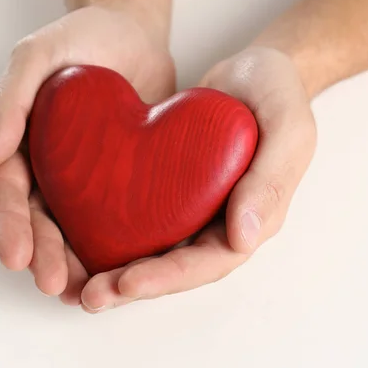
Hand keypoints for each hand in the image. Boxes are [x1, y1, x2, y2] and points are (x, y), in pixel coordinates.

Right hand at [0, 6, 174, 304]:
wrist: (135, 36)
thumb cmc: (82, 39)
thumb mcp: (39, 55)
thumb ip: (10, 100)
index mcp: (24, 145)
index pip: (9, 192)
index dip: (9, 227)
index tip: (17, 258)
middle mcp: (52, 169)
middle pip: (42, 221)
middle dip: (45, 255)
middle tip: (57, 285)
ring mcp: (89, 179)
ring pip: (78, 229)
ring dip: (78, 263)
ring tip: (88, 293)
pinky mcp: (125, 181)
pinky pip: (121, 217)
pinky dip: (120, 245)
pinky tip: (129, 268)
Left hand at [78, 47, 316, 311]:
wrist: (255, 72)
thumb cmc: (279, 93)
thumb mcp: (287, 127)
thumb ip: (271, 180)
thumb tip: (243, 239)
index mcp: (256, 216)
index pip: (214, 260)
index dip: (172, 275)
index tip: (128, 281)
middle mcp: (225, 221)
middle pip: (180, 266)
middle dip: (136, 285)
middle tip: (92, 296)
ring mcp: (199, 207)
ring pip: (159, 250)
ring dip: (121, 271)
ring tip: (80, 285)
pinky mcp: (175, 190)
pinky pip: (146, 219)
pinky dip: (117, 234)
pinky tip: (83, 241)